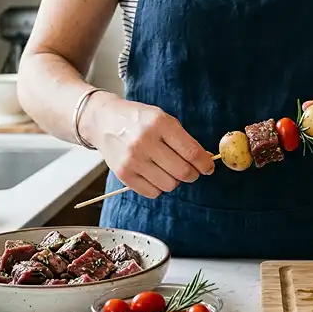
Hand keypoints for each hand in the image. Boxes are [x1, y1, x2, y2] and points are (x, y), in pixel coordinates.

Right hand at [82, 95, 214, 197]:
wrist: (104, 121)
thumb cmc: (138, 120)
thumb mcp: (163, 119)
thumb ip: (183, 139)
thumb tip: (205, 160)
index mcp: (160, 124)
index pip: (191, 152)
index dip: (204, 164)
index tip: (208, 168)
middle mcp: (145, 141)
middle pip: (182, 171)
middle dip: (192, 174)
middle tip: (191, 171)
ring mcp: (133, 159)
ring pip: (169, 184)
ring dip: (174, 181)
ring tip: (168, 170)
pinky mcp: (124, 174)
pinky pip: (152, 192)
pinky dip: (158, 187)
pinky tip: (154, 175)